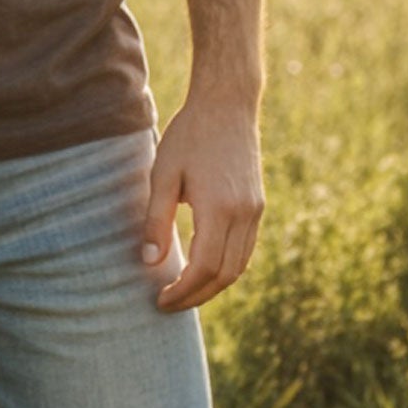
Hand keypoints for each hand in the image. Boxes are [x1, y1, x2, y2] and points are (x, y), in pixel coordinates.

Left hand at [140, 94, 263, 311]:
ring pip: (239, 266)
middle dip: (197, 296)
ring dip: (213, 286)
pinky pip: (245, 249)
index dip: (183, 291)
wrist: (228, 104)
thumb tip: (150, 263)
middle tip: (168, 303)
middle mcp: (244, 214)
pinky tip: (204, 267)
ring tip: (184, 291)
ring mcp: (255, 210)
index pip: (204, 268)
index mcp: (219, 208)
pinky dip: (226, 267)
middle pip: (225, 275)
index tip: (160, 300)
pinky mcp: (257, 204)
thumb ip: (156, 219)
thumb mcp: (163, 173)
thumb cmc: (189, 135)